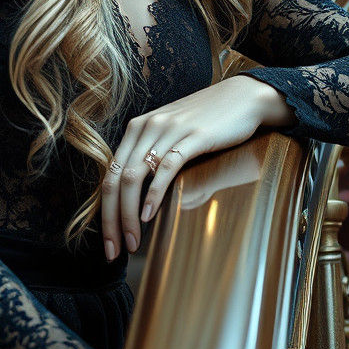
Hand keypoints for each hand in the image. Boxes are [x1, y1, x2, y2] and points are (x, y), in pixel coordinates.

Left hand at [100, 75, 289, 259]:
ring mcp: (169, 130)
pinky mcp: (193, 137)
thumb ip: (152, 157)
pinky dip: (153, 194)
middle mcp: (147, 127)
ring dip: (129, 214)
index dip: (104, 211)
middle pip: (116, 179)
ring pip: (134, 176)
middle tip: (115, 250)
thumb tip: (139, 201)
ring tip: (133, 241)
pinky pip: (165, 168)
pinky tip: (150, 215)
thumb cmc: (207, 121)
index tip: (109, 241)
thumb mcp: (171, 134)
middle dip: (112, 219)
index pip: (109, 174)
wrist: (243, 98)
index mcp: (137, 128)